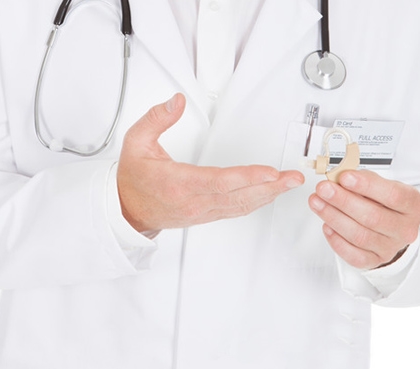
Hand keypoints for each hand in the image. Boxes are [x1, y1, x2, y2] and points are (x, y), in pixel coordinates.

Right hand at [117, 93, 304, 231]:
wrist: (126, 210)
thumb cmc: (133, 179)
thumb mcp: (135, 142)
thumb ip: (156, 119)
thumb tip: (177, 101)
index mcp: (178, 183)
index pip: (219, 182)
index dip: (247, 177)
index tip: (269, 172)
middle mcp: (193, 202)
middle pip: (239, 196)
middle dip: (270, 187)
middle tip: (294, 179)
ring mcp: (201, 212)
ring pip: (241, 206)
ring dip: (268, 195)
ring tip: (289, 184)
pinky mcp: (206, 216)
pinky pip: (236, 210)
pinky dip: (256, 202)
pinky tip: (269, 194)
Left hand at [308, 170, 419, 269]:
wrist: (393, 227)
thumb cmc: (386, 203)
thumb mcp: (384, 186)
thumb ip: (366, 181)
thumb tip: (341, 178)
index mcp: (414, 206)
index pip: (393, 196)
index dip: (367, 186)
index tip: (345, 177)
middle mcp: (405, 229)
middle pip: (372, 217)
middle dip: (343, 201)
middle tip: (324, 189)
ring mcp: (390, 248)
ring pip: (359, 236)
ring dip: (334, 217)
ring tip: (317, 203)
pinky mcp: (374, 261)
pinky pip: (353, 255)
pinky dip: (337, 240)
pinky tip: (327, 225)